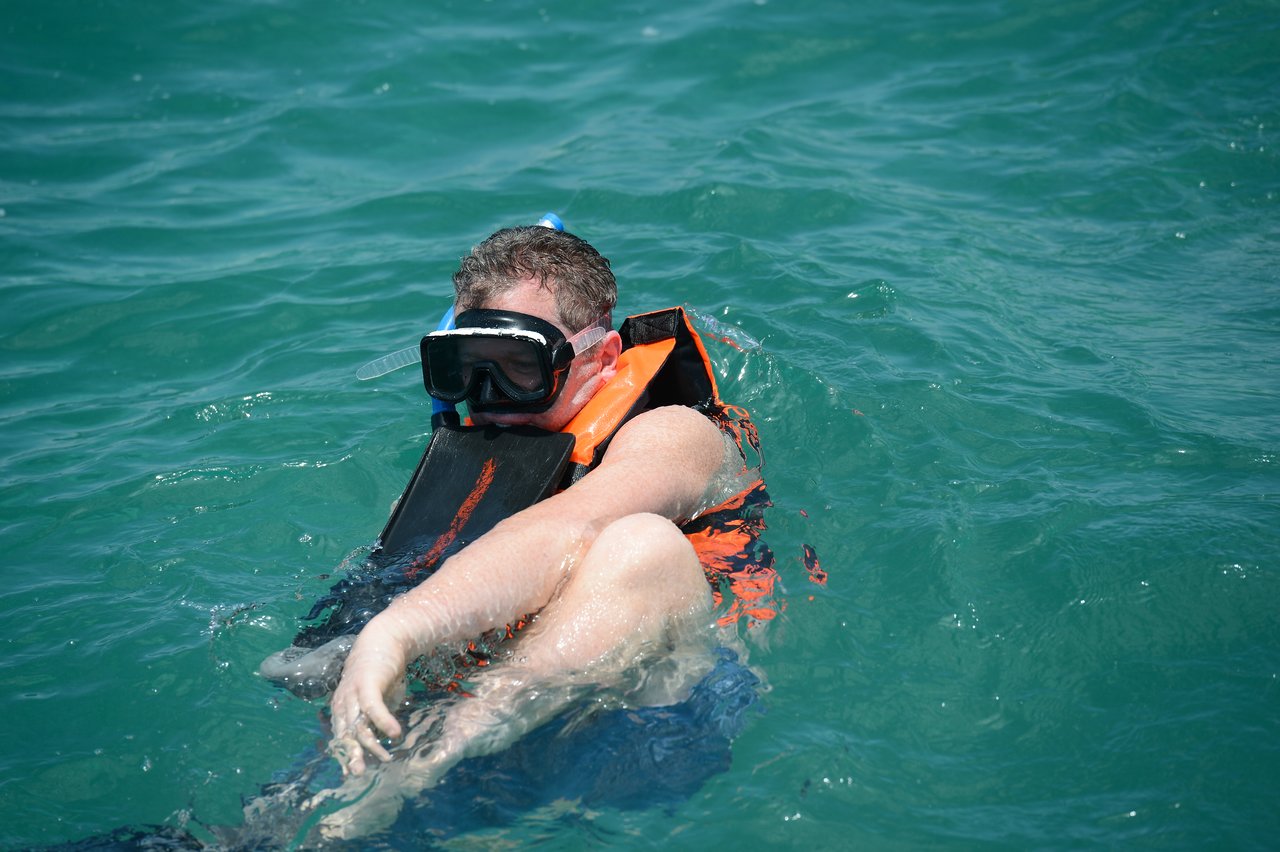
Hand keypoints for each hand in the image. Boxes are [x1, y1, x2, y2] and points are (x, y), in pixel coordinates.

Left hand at [327, 619, 408, 774]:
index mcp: (342, 707)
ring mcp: (353, 693)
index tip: (351, 772)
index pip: (340, 736)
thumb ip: (376, 718)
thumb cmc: (382, 673)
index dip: (345, 754)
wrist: (384, 640)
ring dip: (370, 744)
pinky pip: (373, 708)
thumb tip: (384, 738)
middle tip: (358, 773)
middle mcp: (343, 702)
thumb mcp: (377, 699)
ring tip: (385, 757)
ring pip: (357, 725)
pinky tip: (394, 733)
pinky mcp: (367, 684)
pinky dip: (383, 721)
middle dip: (351, 755)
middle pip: (344, 734)